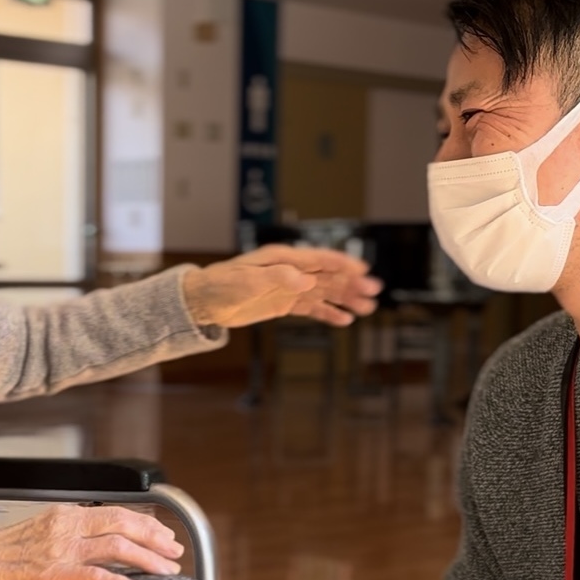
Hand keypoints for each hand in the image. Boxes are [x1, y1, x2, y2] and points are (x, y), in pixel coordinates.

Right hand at [0, 505, 183, 579]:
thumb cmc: (2, 554)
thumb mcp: (42, 530)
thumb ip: (71, 532)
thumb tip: (99, 539)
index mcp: (66, 514)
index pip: (116, 512)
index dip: (146, 523)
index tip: (163, 534)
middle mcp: (68, 526)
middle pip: (124, 523)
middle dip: (155, 537)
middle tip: (174, 550)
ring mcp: (63, 550)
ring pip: (118, 546)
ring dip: (149, 559)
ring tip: (167, 571)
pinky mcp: (56, 575)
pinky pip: (98, 577)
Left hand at [182, 244, 382, 328]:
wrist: (205, 301)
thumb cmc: (222, 284)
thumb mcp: (247, 280)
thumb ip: (276, 278)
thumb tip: (304, 279)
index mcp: (283, 259)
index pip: (319, 259)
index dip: (341, 263)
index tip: (362, 269)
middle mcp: (290, 271)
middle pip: (328, 276)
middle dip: (352, 283)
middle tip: (374, 292)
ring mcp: (289, 288)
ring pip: (325, 292)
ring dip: (346, 299)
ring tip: (368, 308)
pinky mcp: (285, 304)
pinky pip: (312, 308)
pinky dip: (329, 313)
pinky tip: (345, 320)